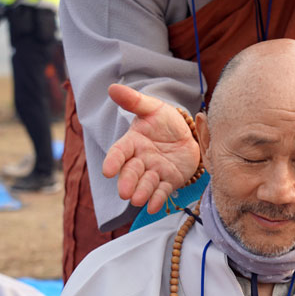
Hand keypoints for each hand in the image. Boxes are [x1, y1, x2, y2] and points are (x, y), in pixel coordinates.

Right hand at [102, 84, 200, 213]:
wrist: (187, 134)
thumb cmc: (165, 121)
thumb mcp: (152, 108)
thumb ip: (134, 101)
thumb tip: (112, 88)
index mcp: (133, 142)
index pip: (120, 152)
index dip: (114, 161)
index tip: (107, 171)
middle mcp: (141, 159)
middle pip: (131, 172)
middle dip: (127, 182)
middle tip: (124, 192)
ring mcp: (154, 172)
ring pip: (146, 183)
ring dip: (141, 192)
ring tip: (137, 200)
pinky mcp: (168, 181)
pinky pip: (162, 191)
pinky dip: (157, 200)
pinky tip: (153, 208)